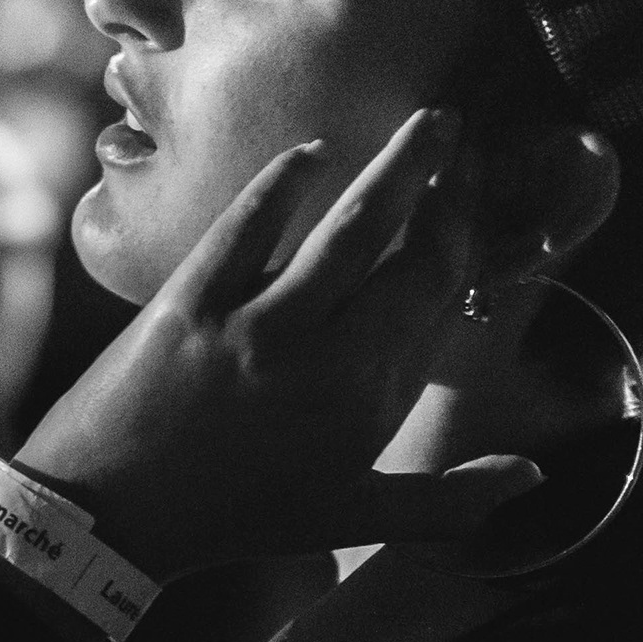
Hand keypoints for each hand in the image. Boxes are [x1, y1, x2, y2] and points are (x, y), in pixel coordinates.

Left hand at [15, 109, 540, 574]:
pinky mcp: (191, 301)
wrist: (110, 516)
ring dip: (396, 168)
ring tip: (431, 123)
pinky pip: (248, 224)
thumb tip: (532, 473)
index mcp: (366, 404)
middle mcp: (322, 361)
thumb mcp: (351, 518)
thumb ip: (451, 502)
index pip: (436, 303)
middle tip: (468, 137)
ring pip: (346, 231)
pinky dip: (284, 182)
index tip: (480, 196)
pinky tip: (315, 153)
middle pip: (406, 256)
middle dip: (446, 192)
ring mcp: (255, 327)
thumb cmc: (237, 517)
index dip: (465, 240)